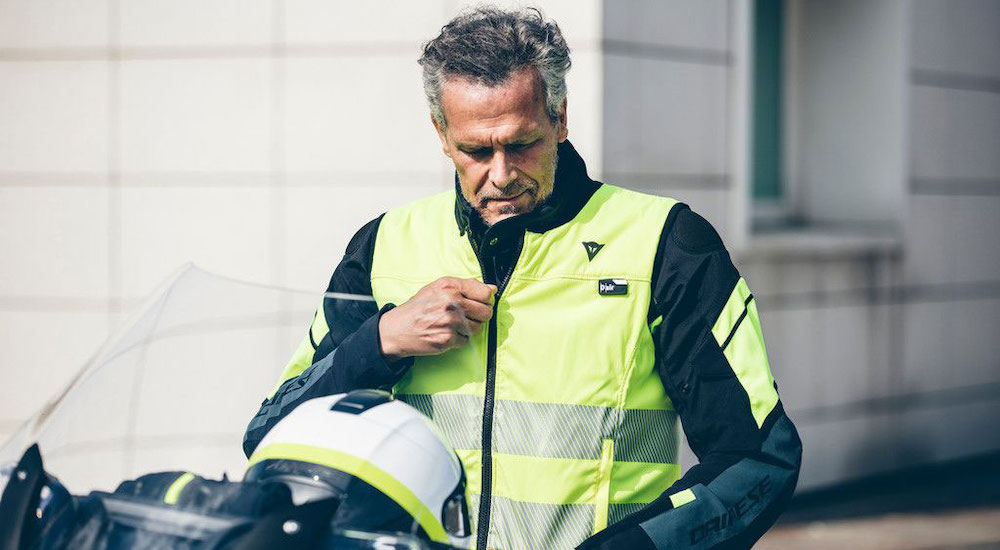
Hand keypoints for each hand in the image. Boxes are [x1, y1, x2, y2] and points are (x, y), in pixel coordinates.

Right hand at [378, 277, 495, 358]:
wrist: (397, 329)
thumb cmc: (419, 307)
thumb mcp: (438, 288)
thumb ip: (466, 286)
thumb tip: (492, 289)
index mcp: (450, 286)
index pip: (485, 293)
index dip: (485, 299)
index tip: (479, 302)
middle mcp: (451, 302)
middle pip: (486, 312)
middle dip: (480, 316)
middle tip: (467, 316)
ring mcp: (450, 322)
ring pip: (478, 328)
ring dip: (469, 328)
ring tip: (454, 325)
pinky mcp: (447, 339)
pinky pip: (466, 341)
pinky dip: (459, 339)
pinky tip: (447, 333)